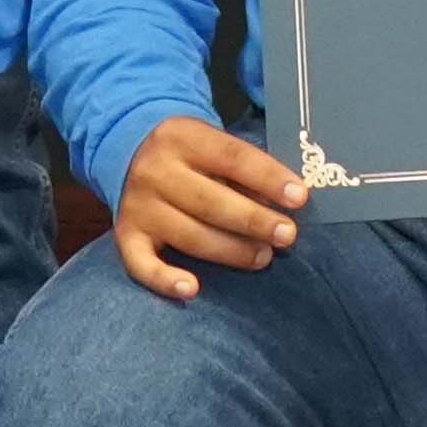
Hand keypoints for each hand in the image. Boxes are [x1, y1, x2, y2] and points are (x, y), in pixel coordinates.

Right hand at [113, 118, 302, 301]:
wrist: (128, 149)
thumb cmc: (192, 154)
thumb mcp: (214, 143)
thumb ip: (246, 168)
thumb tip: (291, 200)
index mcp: (184, 137)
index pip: (232, 157)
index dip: (269, 178)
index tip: (300, 198)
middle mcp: (156, 170)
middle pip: (210, 201)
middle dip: (254, 220)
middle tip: (288, 235)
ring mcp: (138, 205)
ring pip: (188, 235)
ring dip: (230, 251)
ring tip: (263, 257)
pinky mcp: (126, 235)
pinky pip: (140, 263)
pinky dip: (163, 279)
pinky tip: (192, 289)